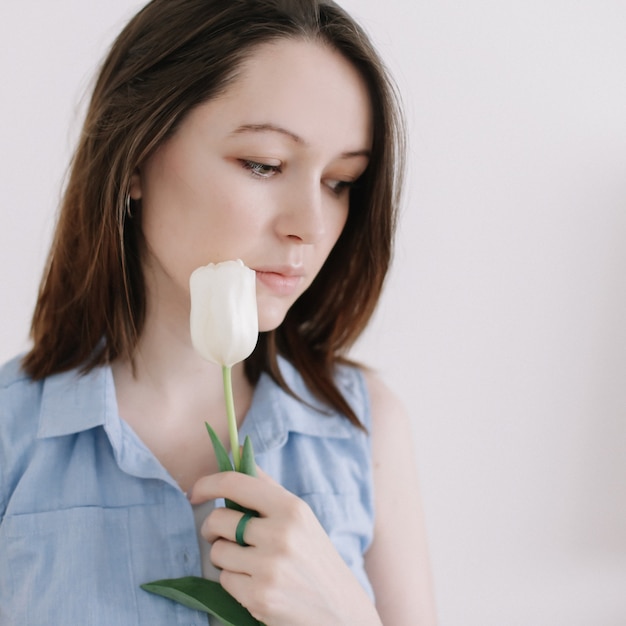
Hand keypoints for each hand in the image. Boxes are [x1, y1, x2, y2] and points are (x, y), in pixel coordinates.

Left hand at [189, 468, 381, 625]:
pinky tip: (256, 584)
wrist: (340, 609)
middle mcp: (280, 535)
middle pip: (218, 520)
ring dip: (225, 558)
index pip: (236, 483)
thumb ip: (267, 486)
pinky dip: (233, 582)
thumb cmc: (313, 555)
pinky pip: (224, 581)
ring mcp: (269, 568)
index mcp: (291, 508)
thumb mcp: (299, 516)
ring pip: (217, 552)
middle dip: (213, 528)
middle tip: (222, 535)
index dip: (208, 484)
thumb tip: (237, 451)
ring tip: (249, 563)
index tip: (195, 491)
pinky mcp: (259, 597)